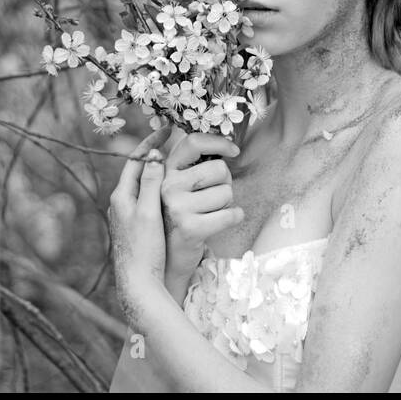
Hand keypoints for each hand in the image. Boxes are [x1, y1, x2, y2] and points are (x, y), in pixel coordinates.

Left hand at [107, 138, 169, 320]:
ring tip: (178, 161)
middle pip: (140, 169)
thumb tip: (154, 155)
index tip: (168, 129)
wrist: (138, 284)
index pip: (136, 160)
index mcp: (122, 196)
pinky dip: (163, 188)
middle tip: (174, 142)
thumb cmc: (143, 250)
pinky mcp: (138, 226)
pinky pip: (151, 199)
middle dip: (156, 154)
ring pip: (146, 184)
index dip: (152, 143)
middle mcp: (123, 202)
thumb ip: (151, 184)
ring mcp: (130, 215)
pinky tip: (177, 191)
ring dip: (160, 171)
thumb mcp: (148, 214)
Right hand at [158, 129, 245, 292]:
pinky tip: (224, 221)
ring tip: (210, 212)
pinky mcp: (191, 227)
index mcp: (165, 170)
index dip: (218, 142)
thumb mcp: (178, 187)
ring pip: (227, 192)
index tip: (233, 151)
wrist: (169, 258)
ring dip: (227, 203)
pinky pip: (231, 214)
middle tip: (213, 197)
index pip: (193, 142)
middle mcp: (167, 185)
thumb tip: (226, 145)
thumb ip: (192, 165)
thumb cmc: (181, 216)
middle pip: (219, 168)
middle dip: (225, 182)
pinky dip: (235, 217)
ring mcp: (177, 206)